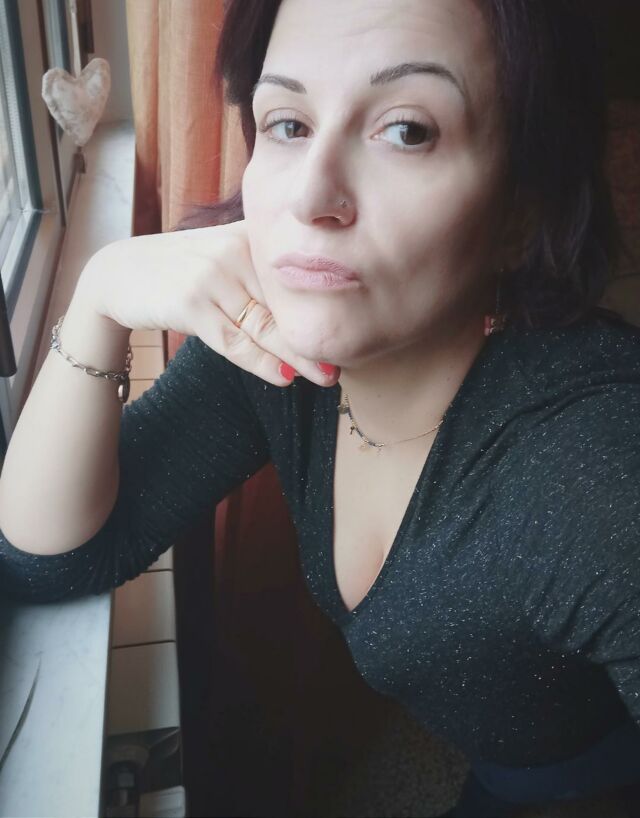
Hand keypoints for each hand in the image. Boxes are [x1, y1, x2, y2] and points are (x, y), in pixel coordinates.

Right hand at [78, 220, 339, 387]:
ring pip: (264, 325)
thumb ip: (261, 276)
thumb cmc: (180, 270)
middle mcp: (235, 251)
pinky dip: (261, 362)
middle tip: (344, 363)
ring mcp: (212, 275)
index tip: (348, 332)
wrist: (118, 274)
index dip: (322, 308)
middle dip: (315, 336)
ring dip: (297, 355)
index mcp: (250, 236)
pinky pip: (235, 341)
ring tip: (325, 375)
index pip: (294, 279)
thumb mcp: (223, 258)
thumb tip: (308, 312)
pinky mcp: (191, 302)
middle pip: (285, 304)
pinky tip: (284, 376)